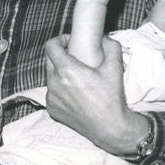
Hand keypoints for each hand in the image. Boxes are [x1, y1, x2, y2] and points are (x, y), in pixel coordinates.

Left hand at [44, 34, 148, 155]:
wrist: (110, 127)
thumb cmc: (112, 98)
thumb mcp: (115, 68)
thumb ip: (111, 46)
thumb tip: (103, 37)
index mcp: (67, 71)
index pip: (51, 46)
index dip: (60, 40)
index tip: (70, 42)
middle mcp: (54, 83)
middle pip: (48, 59)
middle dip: (60, 54)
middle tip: (74, 56)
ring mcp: (51, 97)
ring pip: (49, 76)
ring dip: (59, 72)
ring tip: (75, 76)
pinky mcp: (51, 108)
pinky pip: (52, 92)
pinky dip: (60, 88)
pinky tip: (73, 92)